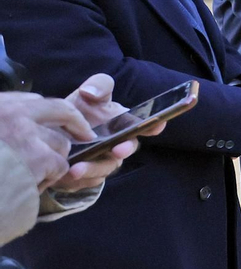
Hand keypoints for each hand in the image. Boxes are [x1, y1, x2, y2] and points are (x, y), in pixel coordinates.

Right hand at [0, 91, 89, 190]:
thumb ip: (5, 126)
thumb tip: (22, 130)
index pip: (29, 99)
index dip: (44, 112)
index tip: (52, 122)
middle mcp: (10, 113)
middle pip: (60, 110)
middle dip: (76, 121)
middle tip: (86, 133)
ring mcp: (25, 133)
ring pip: (61, 142)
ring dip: (52, 161)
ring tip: (29, 177)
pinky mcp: (37, 157)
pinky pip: (59, 166)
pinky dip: (48, 180)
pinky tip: (29, 189)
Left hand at [54, 74, 161, 191]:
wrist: (55, 134)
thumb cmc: (79, 113)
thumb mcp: (87, 95)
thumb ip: (98, 86)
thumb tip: (90, 92)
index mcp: (125, 124)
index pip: (146, 125)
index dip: (154, 125)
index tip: (157, 125)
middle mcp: (119, 145)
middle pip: (126, 150)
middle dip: (123, 151)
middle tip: (116, 150)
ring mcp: (105, 162)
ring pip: (105, 169)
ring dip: (92, 170)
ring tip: (75, 169)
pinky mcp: (88, 177)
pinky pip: (86, 182)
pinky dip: (76, 181)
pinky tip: (63, 177)